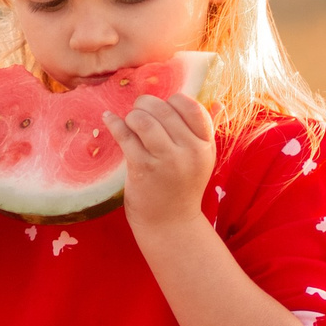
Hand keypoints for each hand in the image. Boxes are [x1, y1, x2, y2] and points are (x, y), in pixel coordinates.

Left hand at [108, 91, 216, 231]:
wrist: (170, 224)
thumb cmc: (182, 187)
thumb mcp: (202, 159)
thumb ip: (207, 131)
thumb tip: (216, 103)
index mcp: (205, 145)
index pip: (192, 107)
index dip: (173, 101)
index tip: (162, 110)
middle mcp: (189, 151)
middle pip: (164, 109)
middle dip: (146, 105)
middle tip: (138, 111)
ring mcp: (166, 160)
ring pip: (144, 120)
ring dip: (132, 115)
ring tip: (129, 121)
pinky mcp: (143, 168)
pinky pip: (125, 136)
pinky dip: (114, 123)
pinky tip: (108, 118)